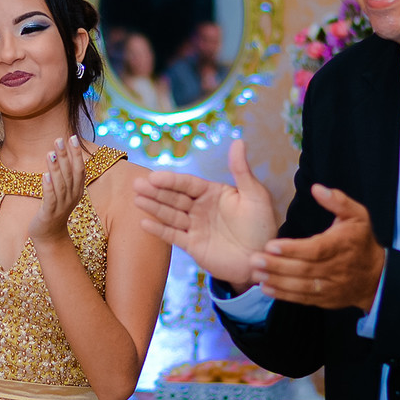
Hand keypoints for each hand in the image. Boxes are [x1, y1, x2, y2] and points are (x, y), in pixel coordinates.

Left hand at [29, 136, 84, 243]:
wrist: (50, 235)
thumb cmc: (55, 209)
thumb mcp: (63, 191)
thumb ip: (64, 175)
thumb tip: (61, 153)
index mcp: (77, 190)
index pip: (79, 168)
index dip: (76, 153)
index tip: (73, 137)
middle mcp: (72, 197)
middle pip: (70, 173)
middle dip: (65, 156)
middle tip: (59, 139)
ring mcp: (61, 205)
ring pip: (60, 184)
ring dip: (56, 168)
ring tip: (51, 153)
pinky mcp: (49, 213)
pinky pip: (50, 198)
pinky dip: (48, 187)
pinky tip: (44, 175)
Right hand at [133, 139, 278, 286]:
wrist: (263, 258)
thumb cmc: (262, 226)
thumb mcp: (255, 195)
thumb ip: (241, 170)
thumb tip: (238, 141)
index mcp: (213, 193)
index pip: (188, 184)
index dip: (171, 180)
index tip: (154, 177)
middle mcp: (201, 208)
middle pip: (174, 197)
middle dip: (156, 191)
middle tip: (137, 184)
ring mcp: (195, 227)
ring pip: (170, 215)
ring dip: (153, 207)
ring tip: (137, 200)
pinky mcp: (193, 246)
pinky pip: (173, 236)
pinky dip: (159, 230)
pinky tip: (144, 223)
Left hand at [252, 184, 383, 310]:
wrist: (376, 276)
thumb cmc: (361, 240)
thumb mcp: (357, 215)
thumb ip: (338, 201)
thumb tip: (317, 188)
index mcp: (341, 245)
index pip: (315, 249)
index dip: (292, 249)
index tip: (271, 245)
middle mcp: (336, 268)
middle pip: (304, 269)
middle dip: (278, 265)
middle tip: (255, 260)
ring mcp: (331, 286)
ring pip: (301, 286)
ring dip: (277, 281)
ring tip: (256, 274)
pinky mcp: (325, 299)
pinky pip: (303, 298)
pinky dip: (284, 295)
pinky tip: (266, 288)